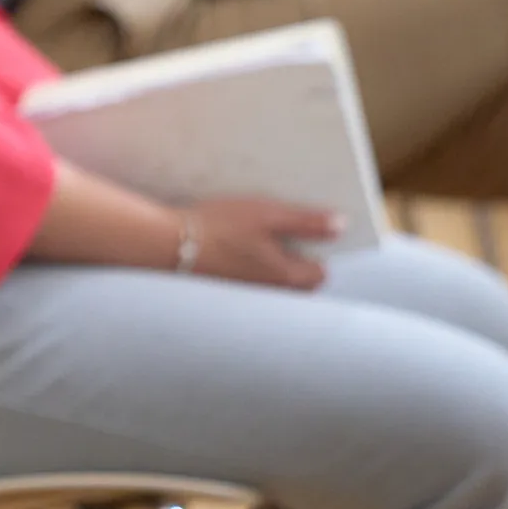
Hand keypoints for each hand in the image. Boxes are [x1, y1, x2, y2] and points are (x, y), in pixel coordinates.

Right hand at [183, 196, 338, 289]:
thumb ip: (306, 222)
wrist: (166, 243)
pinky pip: (250, 279)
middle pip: (297, 280)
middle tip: (290, 230)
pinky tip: (237, 244)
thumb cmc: (218, 228)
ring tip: (262, 233)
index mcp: (284, 277)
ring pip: (272, 281)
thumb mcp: (267, 215)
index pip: (320, 273)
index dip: (321, 249)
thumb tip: (341, 225)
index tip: (312, 229)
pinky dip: (252, 264)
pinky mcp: (225, 289)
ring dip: (275, 262)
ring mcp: (245, 293)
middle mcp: (268, 292)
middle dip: (300, 258)